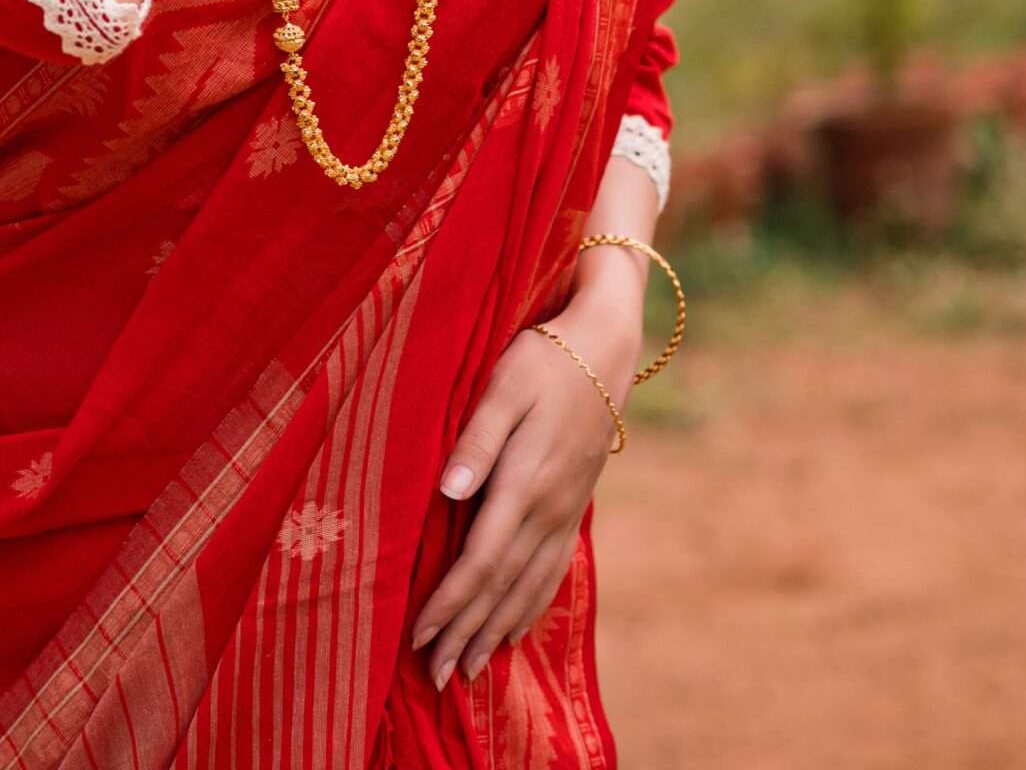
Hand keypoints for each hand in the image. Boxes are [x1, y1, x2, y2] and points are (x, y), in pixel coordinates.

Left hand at [410, 299, 638, 691]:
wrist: (606, 347)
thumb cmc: (544, 357)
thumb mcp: (504, 385)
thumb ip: (477, 439)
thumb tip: (449, 491)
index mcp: (525, 482)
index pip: (481, 560)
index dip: (450, 603)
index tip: (419, 636)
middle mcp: (548, 508)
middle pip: (502, 586)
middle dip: (466, 633)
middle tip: (435, 679)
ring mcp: (566, 511)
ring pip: (528, 587)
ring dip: (495, 631)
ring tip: (468, 671)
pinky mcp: (573, 504)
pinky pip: (551, 571)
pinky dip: (529, 607)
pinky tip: (514, 628)